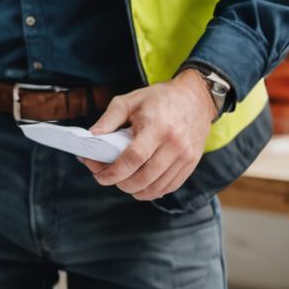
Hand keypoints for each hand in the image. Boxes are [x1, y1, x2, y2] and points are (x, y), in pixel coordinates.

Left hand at [82, 71, 217, 200]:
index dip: (114, 172)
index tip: (100, 175)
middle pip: (144, 177)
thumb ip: (109, 118)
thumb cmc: (159, 98)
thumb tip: (92, 137)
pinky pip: (171, 186)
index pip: (133, 158)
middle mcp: (174, 144)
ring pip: (157, 187)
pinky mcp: (192, 163)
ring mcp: (185, 156)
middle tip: (107, 177)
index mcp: (156, 127)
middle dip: (121, 184)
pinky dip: (153, 191)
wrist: (196, 98)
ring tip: (123, 182)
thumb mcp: (130, 100)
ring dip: (136, 190)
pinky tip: (141, 185)